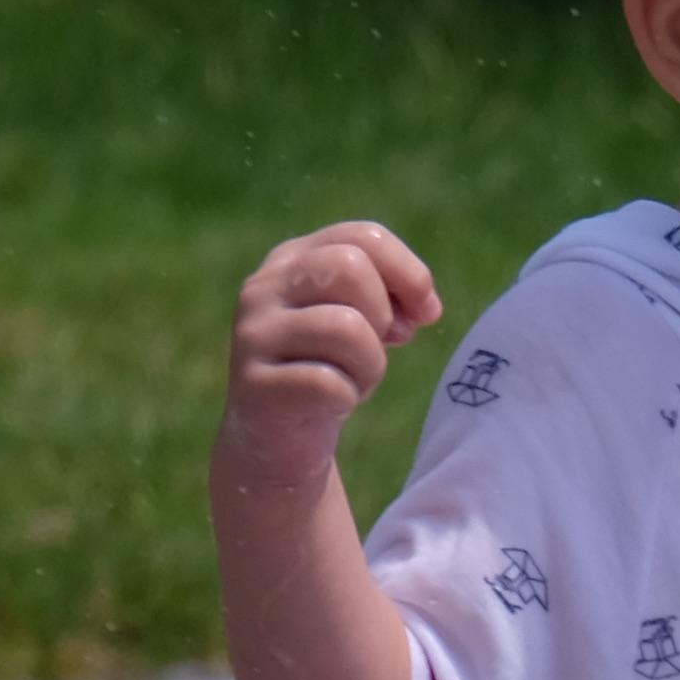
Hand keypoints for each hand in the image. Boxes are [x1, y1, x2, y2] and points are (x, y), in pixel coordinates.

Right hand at [219, 221, 441, 483]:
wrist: (277, 441)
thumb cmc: (327, 371)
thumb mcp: (359, 321)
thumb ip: (388, 297)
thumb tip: (425, 307)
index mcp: (291, 259)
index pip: (362, 238)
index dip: (408, 272)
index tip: (426, 314)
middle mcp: (264, 287)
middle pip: (351, 268)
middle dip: (383, 314)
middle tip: (380, 347)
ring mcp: (253, 334)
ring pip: (346, 326)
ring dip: (370, 364)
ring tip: (354, 380)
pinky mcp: (253, 385)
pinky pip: (329, 383)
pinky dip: (347, 398)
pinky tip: (331, 405)